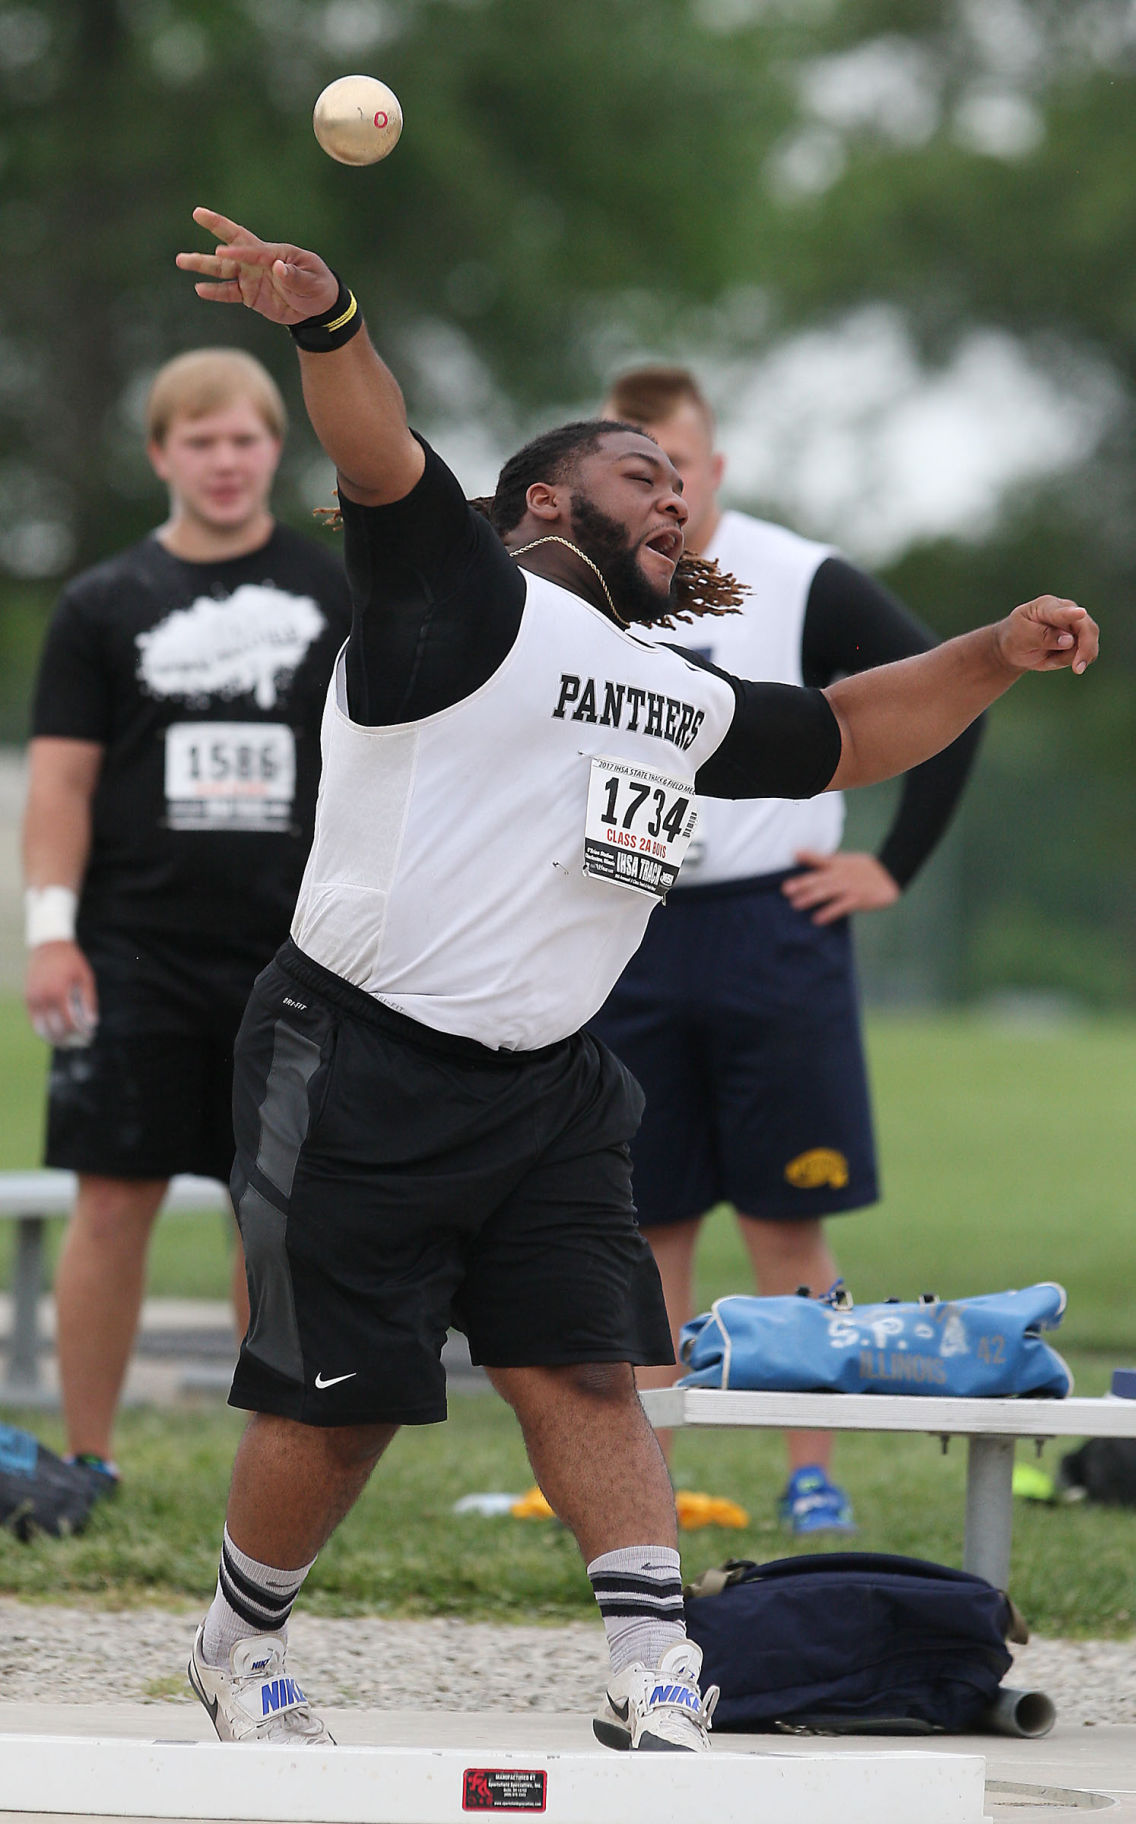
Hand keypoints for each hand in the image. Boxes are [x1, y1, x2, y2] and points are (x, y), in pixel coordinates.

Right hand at [26, 940, 97, 1045]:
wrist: (49, 946)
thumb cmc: (71, 962)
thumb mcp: (85, 978)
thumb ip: (88, 1001)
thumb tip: (92, 1023)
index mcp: (59, 991)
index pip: (68, 1022)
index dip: (78, 1034)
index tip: (88, 1038)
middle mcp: (43, 996)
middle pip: (54, 1029)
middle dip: (67, 1040)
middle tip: (77, 1044)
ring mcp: (32, 998)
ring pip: (41, 1028)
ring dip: (53, 1039)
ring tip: (64, 1044)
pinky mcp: (27, 998)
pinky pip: (34, 1020)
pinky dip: (43, 1030)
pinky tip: (53, 1034)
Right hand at [175, 207, 338, 323]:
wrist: (317, 308)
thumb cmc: (317, 286)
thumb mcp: (312, 280)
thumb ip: (295, 276)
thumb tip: (278, 267)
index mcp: (274, 253)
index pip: (252, 248)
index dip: (238, 250)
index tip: (222, 251)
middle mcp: (258, 262)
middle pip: (233, 244)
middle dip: (216, 227)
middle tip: (197, 213)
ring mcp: (251, 277)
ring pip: (223, 269)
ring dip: (202, 264)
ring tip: (181, 260)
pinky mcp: (249, 294)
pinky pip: (228, 292)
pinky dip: (215, 292)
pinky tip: (199, 289)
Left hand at [781, 849, 899, 925]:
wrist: (891, 875)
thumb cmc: (865, 869)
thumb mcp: (847, 861)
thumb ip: (829, 861)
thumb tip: (808, 858)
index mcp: (839, 863)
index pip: (821, 858)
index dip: (808, 855)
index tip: (794, 853)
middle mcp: (841, 874)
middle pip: (819, 878)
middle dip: (802, 884)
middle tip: (786, 889)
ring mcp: (849, 887)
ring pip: (827, 892)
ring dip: (810, 898)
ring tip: (796, 904)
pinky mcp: (857, 899)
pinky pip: (841, 907)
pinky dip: (829, 912)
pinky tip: (817, 919)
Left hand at [994, 596, 1098, 675]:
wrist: (1016, 647)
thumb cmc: (1016, 637)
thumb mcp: (1021, 637)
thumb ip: (1043, 637)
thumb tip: (1070, 640)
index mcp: (1047, 606)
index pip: (1061, 611)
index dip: (1071, 614)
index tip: (1080, 613)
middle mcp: (1068, 610)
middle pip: (1087, 629)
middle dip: (1085, 649)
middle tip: (1077, 669)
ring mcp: (1077, 624)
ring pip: (1089, 644)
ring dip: (1071, 658)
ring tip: (1048, 659)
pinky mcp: (1081, 638)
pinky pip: (1087, 653)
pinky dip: (1074, 662)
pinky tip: (1056, 659)